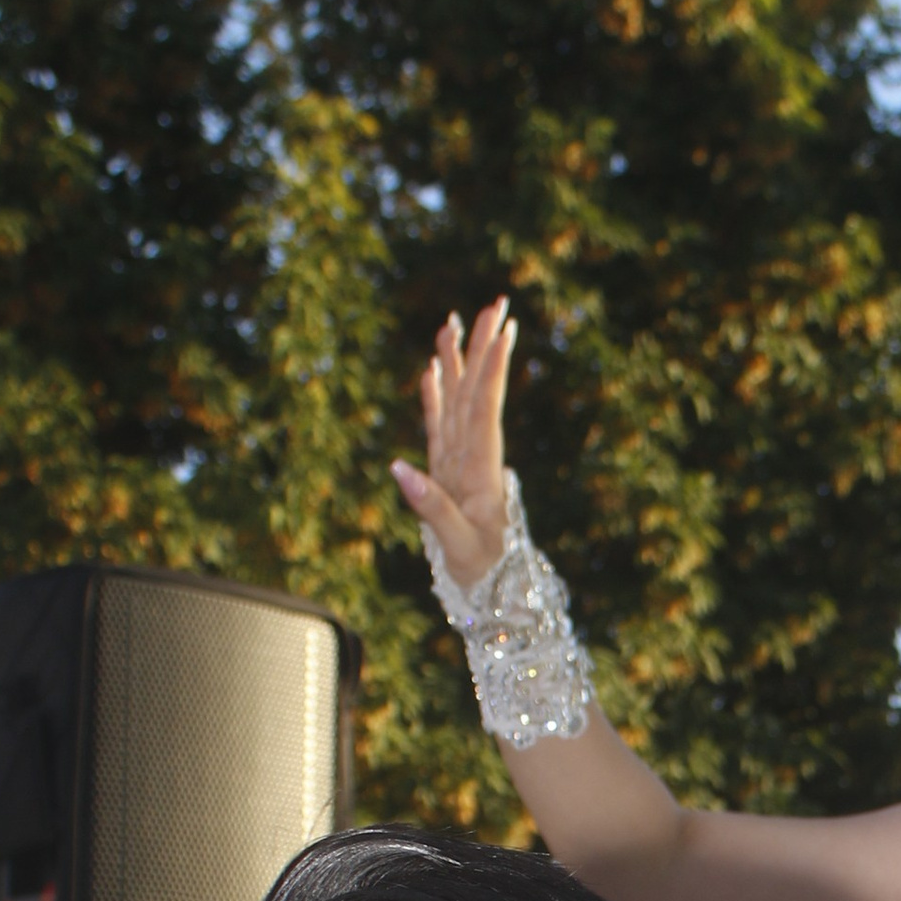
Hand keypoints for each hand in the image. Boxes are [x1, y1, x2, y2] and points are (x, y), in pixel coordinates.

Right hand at [391, 296, 514, 590]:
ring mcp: (459, 464)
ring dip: (458, 363)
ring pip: (458, 403)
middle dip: (483, 349)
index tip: (503, 328)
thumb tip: (397, 467)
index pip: (486, 408)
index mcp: (481, 471)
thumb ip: (430, 506)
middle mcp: (473, 460)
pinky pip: (440, 427)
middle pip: (476, 393)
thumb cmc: (483, 575)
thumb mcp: (459, 545)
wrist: (495, 596)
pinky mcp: (446, 474)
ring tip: (453, 324)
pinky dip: (435, 398)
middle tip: (493, 304)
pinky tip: (430, 371)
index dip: (492, 367)